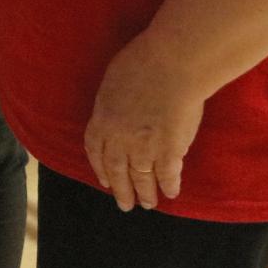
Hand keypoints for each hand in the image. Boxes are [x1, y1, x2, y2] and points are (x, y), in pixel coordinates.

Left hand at [82, 35, 205, 210]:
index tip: (105, 181)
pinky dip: (169, 185)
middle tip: (125, 205)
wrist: (171, 65)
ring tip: (148, 204)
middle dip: (122, 190)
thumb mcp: (112, 82)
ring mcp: (144, 147)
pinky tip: (171, 192)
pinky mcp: (170, 151)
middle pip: (118, 171)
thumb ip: (111, 104)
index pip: (96, 150)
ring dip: (145, 194)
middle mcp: (119, 139)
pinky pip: (168, 175)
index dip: (100, 168)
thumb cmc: (141, 62)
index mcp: (102, 119)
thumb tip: (115, 114)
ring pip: (142, 178)